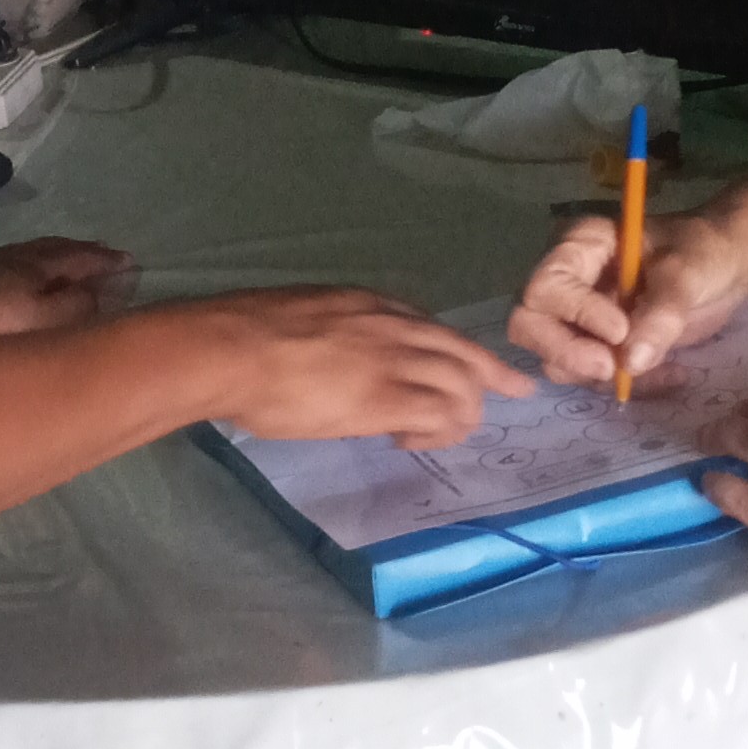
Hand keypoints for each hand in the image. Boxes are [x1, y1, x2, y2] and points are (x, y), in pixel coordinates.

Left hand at [0, 235, 135, 335]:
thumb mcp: (44, 321)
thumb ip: (76, 305)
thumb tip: (100, 291)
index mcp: (36, 265)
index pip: (80, 256)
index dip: (106, 260)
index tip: (130, 262)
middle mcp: (8, 256)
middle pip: (51, 249)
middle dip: (80, 253)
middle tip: (101, 259)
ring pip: (20, 256)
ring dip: (46, 260)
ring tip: (60, 269)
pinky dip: (12, 271)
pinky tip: (2, 279)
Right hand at [200, 287, 536, 445]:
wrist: (233, 349)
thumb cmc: (250, 335)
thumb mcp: (310, 316)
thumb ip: (339, 334)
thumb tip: (342, 361)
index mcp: (373, 306)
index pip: (434, 327)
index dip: (460, 349)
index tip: (474, 361)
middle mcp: (395, 328)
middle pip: (463, 352)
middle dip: (492, 375)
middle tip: (515, 390)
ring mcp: (393, 363)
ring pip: (460, 386)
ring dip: (462, 412)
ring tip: (448, 432)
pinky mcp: (385, 400)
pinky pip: (436, 416)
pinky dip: (436, 432)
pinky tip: (415, 441)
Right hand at [508, 204, 747, 389]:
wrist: (730, 267)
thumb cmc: (705, 251)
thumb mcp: (687, 273)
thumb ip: (660, 314)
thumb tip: (630, 363)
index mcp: (580, 248)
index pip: (544, 288)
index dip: (574, 313)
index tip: (620, 330)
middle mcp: (568, 283)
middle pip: (529, 326)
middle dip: (566, 353)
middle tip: (609, 368)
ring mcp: (579, 318)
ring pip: (557, 360)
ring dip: (601, 374)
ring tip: (660, 366)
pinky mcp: (599, 347)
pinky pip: (593, 377)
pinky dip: (629, 384)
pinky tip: (672, 372)